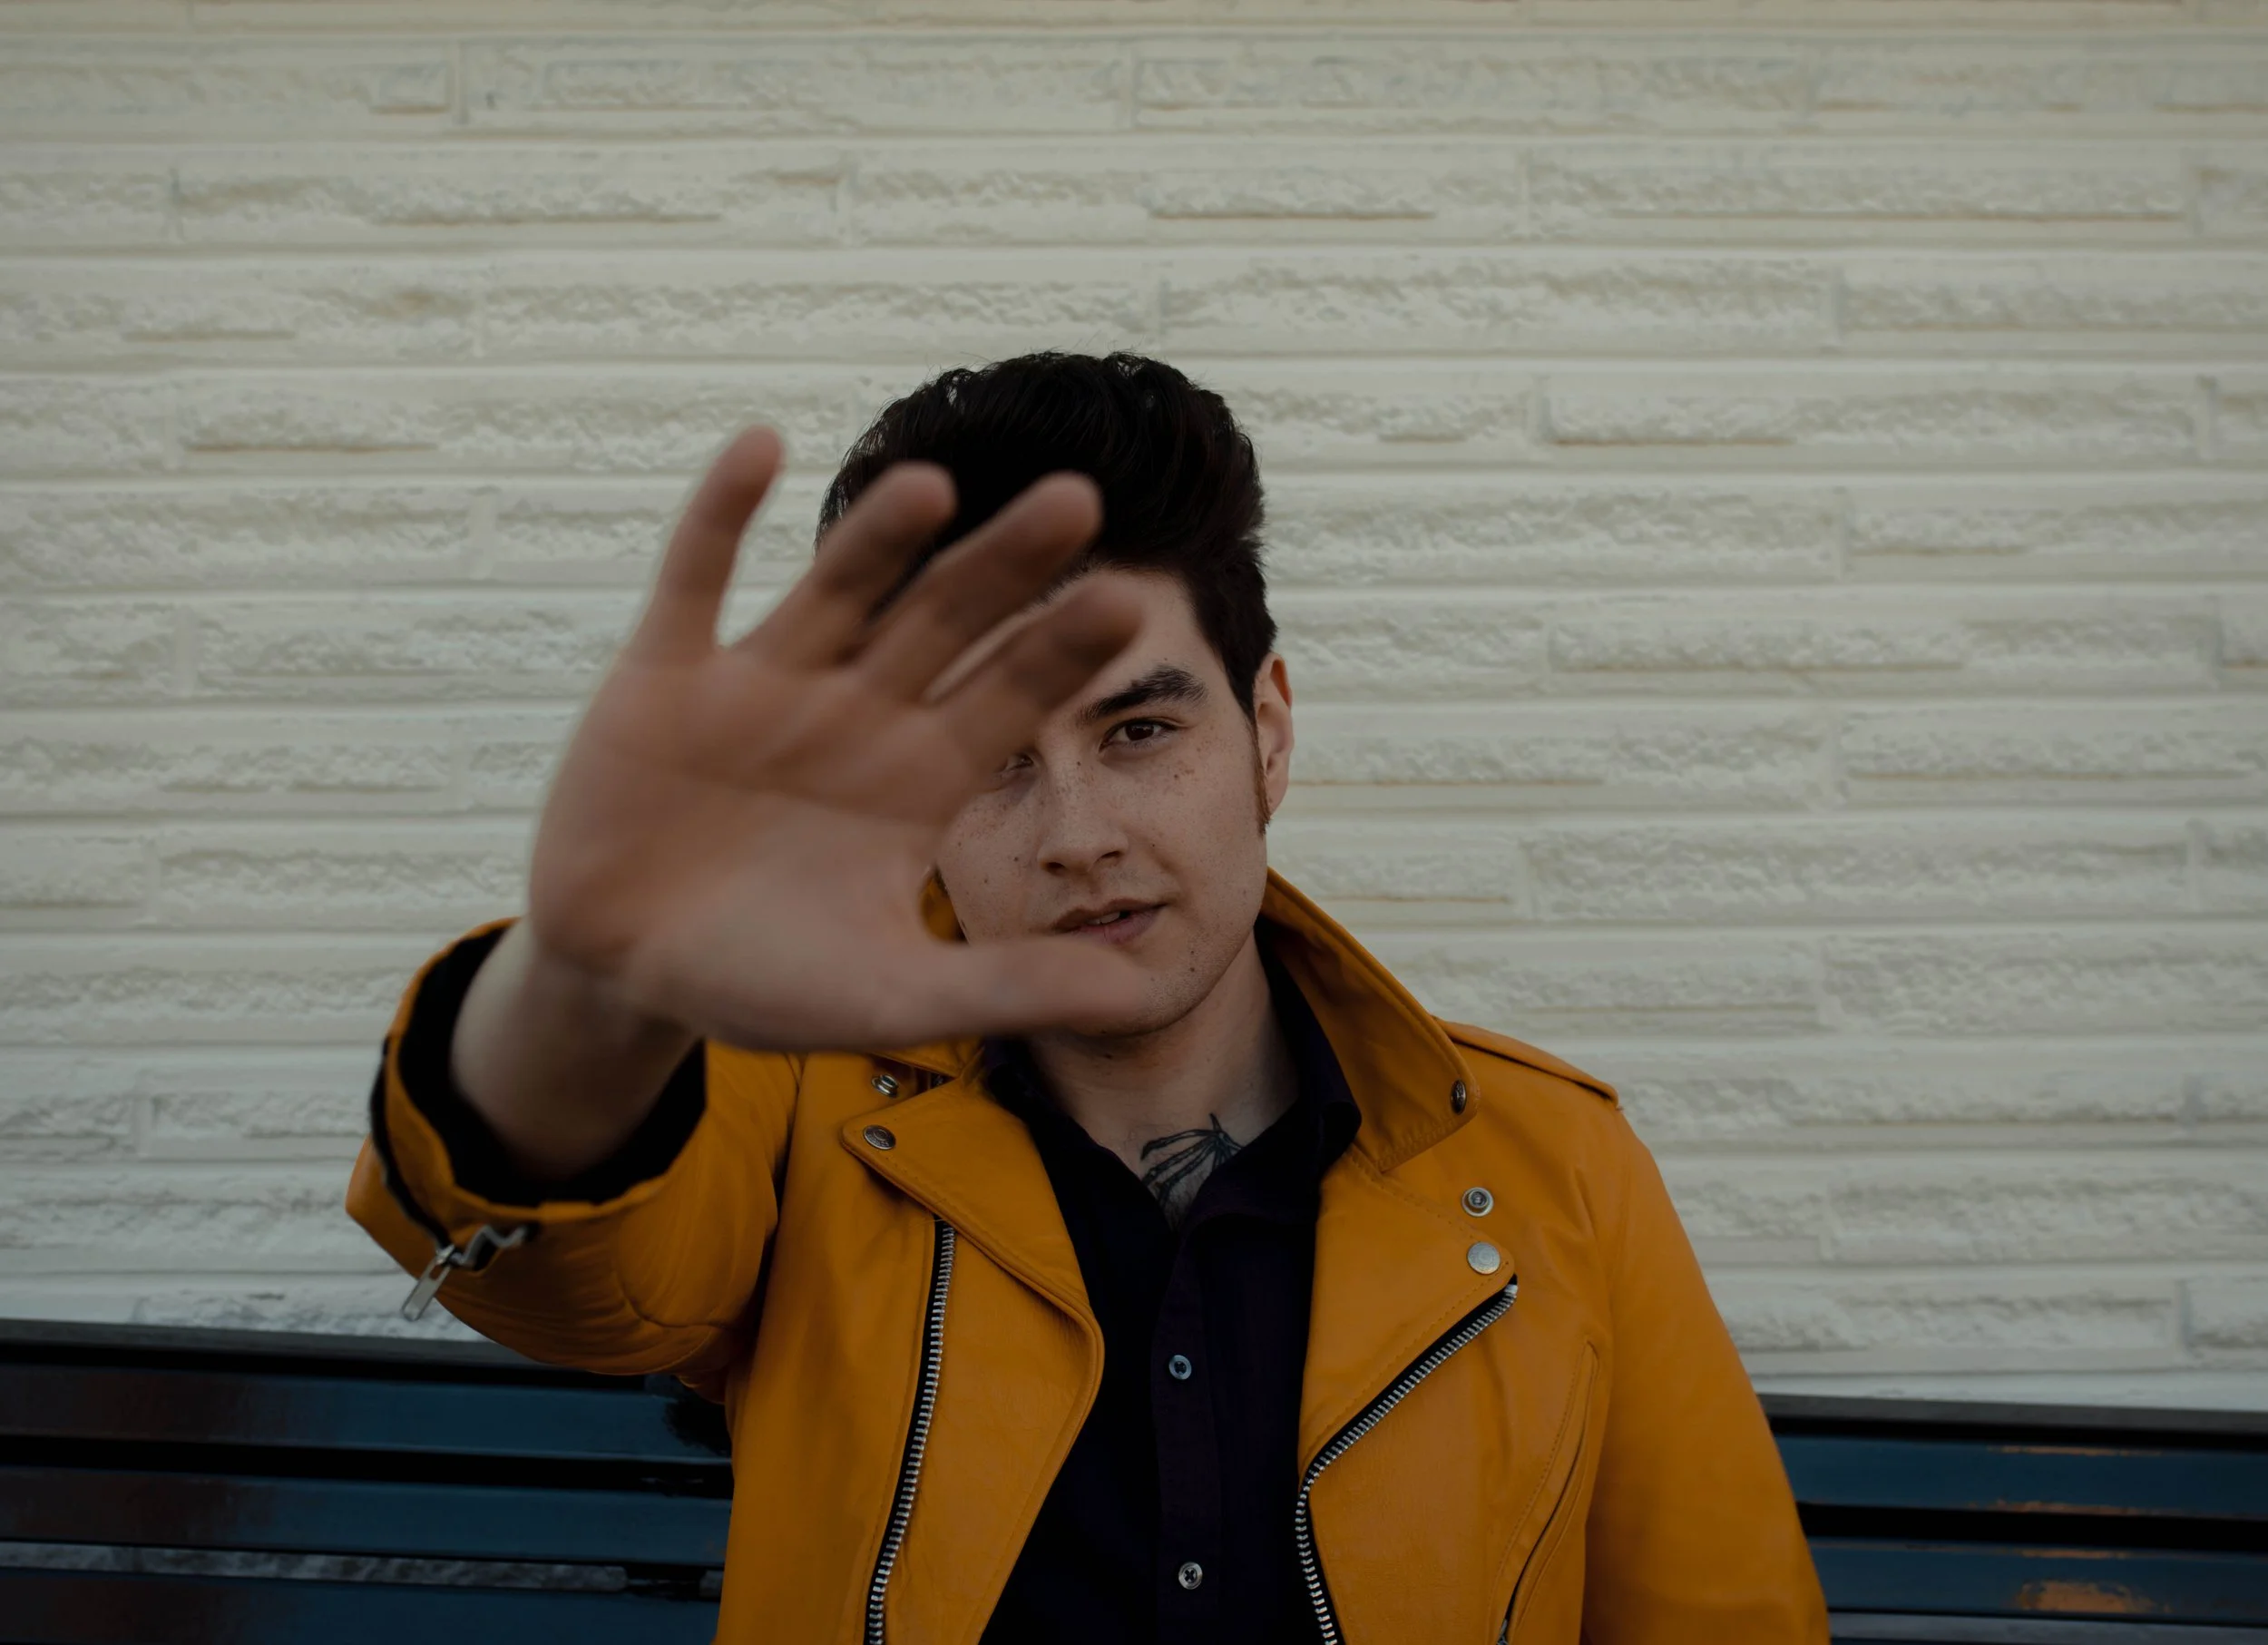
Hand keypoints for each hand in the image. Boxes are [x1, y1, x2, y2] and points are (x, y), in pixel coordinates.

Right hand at [519, 427, 1147, 1052]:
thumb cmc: (765, 980)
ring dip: (879, 537)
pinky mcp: (665, 675)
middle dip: (1003, 566)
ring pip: (836, 591)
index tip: (1126, 603)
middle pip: (944, 622)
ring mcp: (762, 683)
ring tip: (933, 486)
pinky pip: (696, 581)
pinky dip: (722, 516)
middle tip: (1077, 499)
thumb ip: (1008, 987)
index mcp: (919, 776)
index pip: (1009, 696)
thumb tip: (1139, 998)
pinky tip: (760, 445)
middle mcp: (856, 711)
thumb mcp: (893, 996)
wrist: (620, 974)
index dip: (1060, 650)